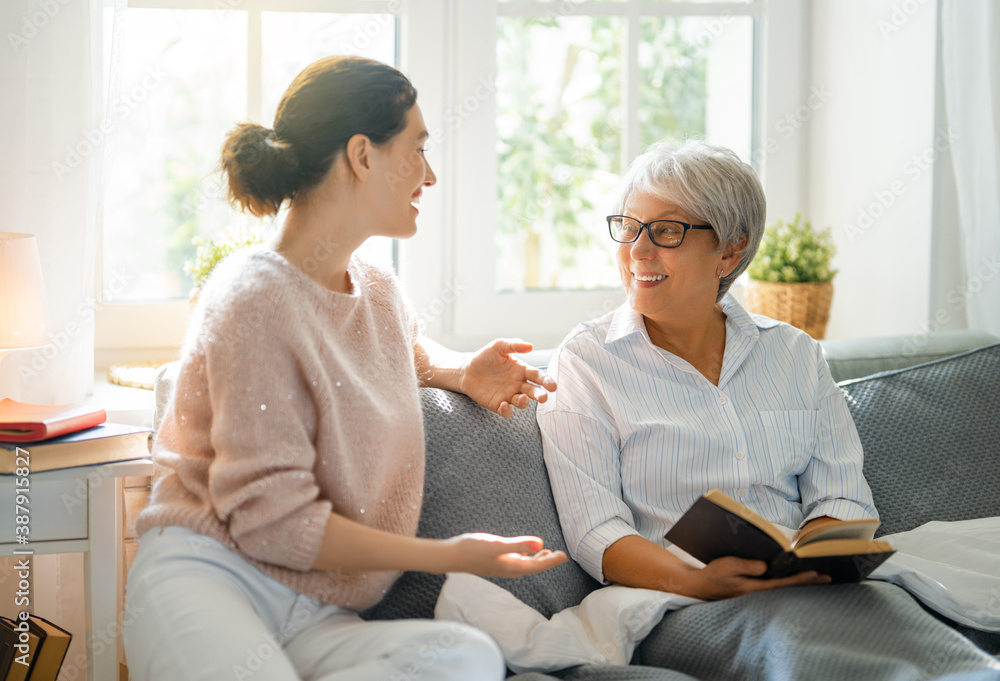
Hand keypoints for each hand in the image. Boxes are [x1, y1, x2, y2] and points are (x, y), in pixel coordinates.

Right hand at [442, 533, 567, 577]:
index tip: (564, 556)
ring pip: (524, 565)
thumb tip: (541, 544)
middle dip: (547, 562)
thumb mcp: (497, 545)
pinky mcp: (494, 562)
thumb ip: (519, 544)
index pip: (537, 565)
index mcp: (511, 566)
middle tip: (560, 555)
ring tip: (547, 552)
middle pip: (533, 567)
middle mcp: (507, 569)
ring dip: (537, 560)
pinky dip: (525, 557)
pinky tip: (524, 551)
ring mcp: (500, 566)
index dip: (551, 561)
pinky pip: (515, 562)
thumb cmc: (472, 549)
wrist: (451, 556)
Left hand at [458, 339, 556, 417]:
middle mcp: (518, 384)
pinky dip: (507, 410)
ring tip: (523, 398)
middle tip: (544, 397)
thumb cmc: (485, 357)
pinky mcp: (497, 404)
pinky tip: (504, 405)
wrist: (466, 370)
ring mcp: (508, 395)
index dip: (546, 381)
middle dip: (540, 395)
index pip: (537, 376)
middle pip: (533, 391)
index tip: (552, 386)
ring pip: (522, 402)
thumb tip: (530, 346)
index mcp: (521, 370)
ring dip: (524, 402)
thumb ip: (514, 345)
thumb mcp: (498, 346)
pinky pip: (506, 411)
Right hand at [689, 556, 830, 599]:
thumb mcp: (728, 565)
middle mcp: (758, 593)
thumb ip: (747, 566)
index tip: (814, 573)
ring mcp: (757, 593)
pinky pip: (777, 588)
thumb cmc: (714, 574)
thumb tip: (766, 566)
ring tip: (819, 578)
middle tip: (827, 578)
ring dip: (801, 584)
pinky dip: (790, 583)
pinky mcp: (755, 591)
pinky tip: (798, 580)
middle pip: (788, 589)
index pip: (782, 584)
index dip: (799, 579)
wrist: (702, 586)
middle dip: (808, 583)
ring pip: (784, 589)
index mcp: (753, 588)